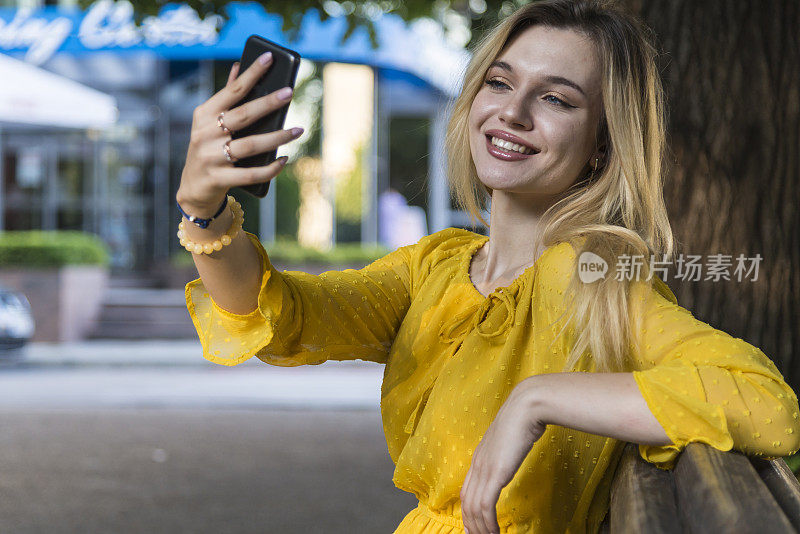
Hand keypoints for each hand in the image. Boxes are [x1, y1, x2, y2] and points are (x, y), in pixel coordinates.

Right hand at [176, 53, 304, 216]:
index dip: (251, 73)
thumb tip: (238, 67)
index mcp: (204, 115)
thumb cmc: (207, 150)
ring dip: (277, 137)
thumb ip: (225, 98)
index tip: (269, 57)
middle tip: (290, 92)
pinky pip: (251, 173)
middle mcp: (205, 134)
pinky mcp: (219, 179)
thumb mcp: (209, 124)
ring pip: (251, 145)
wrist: (193, 189)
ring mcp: (211, 157)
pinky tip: (284, 159)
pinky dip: (270, 168)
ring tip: (298, 130)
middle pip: (244, 115)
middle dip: (269, 103)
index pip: (232, 90)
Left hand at [460, 381, 546, 533]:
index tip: (471, 525)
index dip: (467, 510)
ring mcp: (485, 468)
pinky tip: (494, 532)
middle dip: (470, 524)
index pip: (467, 489)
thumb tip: (512, 452)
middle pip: (466, 502)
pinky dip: (488, 523)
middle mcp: (478, 464)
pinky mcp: (495, 473)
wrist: (527, 406)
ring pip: (474, 508)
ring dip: (480, 528)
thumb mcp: (511, 437)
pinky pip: (486, 505)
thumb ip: (507, 448)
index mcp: (480, 456)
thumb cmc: (524, 418)